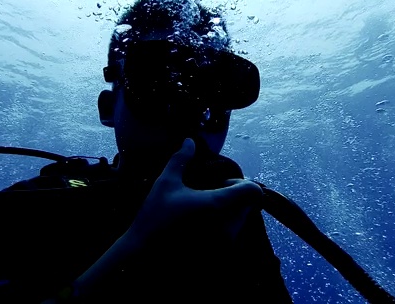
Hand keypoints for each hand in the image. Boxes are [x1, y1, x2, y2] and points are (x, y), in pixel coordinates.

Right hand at [127, 137, 262, 245]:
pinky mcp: (218, 255)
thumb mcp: (165, 183)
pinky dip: (221, 226)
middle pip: (247, 205)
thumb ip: (180, 159)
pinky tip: (199, 225)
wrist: (142, 254)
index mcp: (217, 204)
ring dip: (229, 211)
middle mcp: (227, 226)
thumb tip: (189, 141)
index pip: (252, 191)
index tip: (222, 182)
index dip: (242, 183)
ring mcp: (224, 244)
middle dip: (234, 197)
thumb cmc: (154, 216)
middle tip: (208, 194)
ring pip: (239, 221)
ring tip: (202, 210)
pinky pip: (230, 236)